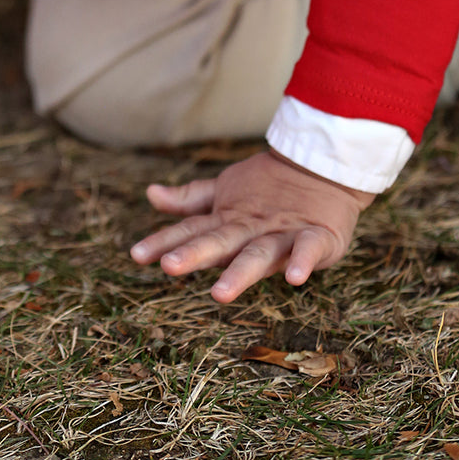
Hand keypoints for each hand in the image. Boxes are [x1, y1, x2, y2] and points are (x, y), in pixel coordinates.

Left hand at [129, 149, 374, 303]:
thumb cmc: (268, 188)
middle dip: (194, 254)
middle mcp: (250, 226)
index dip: (165, 241)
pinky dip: (302, 261)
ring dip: (239, 271)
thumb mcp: (225, 194)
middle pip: (219, 241)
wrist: (322, 167)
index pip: (192, 229)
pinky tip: (293, 278)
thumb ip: (190, 202)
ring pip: (258, 253)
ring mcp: (282, 231)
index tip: (136, 255)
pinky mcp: (316, 235)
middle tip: (169, 266)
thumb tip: (150, 194)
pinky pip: (308, 248)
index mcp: (228, 219)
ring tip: (220, 292)